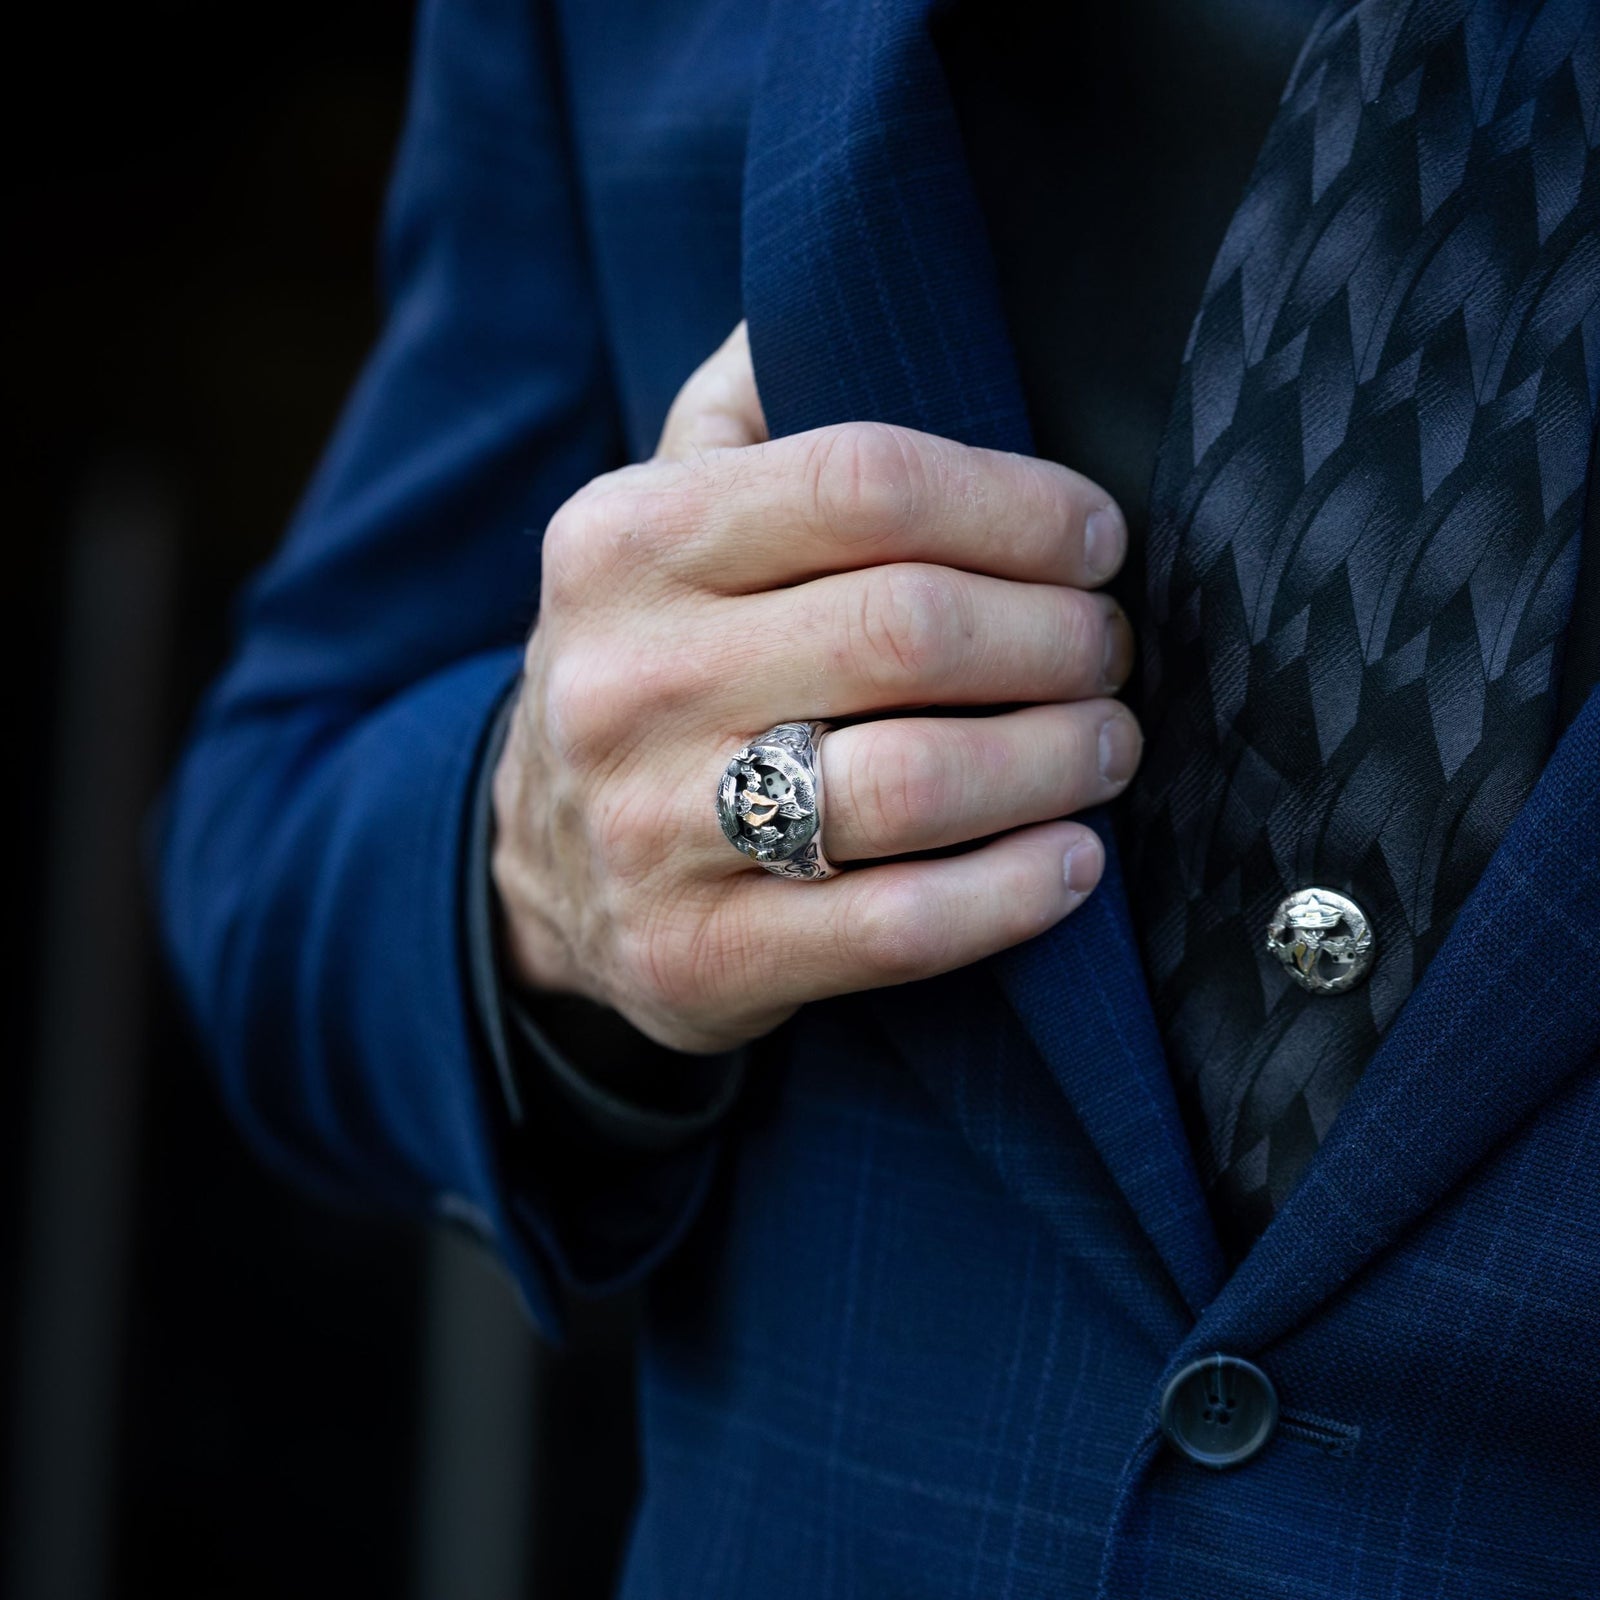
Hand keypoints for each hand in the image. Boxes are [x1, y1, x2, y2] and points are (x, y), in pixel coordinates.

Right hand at [492, 323, 1139, 1052]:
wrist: (539, 864)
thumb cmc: (653, 661)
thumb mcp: (657, 517)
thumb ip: (746, 410)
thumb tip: (856, 281)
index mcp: (624, 540)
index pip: (865, 482)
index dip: (1019, 505)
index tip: (1096, 538)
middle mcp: (624, 678)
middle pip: (910, 630)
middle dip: (1060, 637)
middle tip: (1111, 650)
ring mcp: (654, 828)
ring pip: (918, 781)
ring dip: (1057, 758)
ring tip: (1106, 745)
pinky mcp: (699, 954)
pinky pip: (899, 925)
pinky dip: (1017, 893)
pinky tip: (1071, 862)